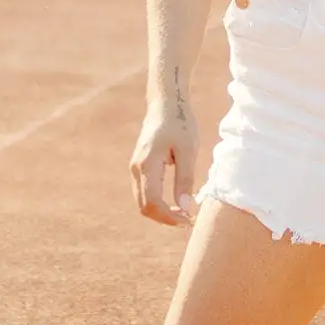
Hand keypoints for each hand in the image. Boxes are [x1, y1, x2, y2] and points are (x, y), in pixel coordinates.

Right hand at [129, 100, 198, 228]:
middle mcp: (137, 168)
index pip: (153, 202)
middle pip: (144, 207)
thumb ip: (185, 179)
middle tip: (188, 221)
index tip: (189, 219)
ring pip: (143, 202)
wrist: (165, 103)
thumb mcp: (188, 150)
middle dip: (165, 218)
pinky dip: (158, 204)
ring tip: (184, 214)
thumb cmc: (180, 123)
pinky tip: (175, 203)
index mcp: (147, 164)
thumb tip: (185, 207)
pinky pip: (144, 193)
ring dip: (161, 213)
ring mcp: (136, 168)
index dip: (170, 217)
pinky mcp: (139, 167)